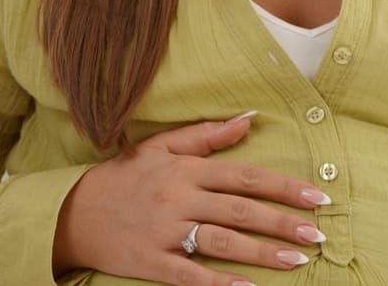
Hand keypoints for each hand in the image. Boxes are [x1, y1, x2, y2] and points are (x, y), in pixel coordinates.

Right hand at [52, 112, 330, 285]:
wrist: (69, 212)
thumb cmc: (122, 178)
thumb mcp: (161, 147)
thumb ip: (207, 135)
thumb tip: (250, 119)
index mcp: (186, 171)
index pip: (247, 177)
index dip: (285, 187)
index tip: (318, 198)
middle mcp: (179, 199)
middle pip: (241, 211)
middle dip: (283, 222)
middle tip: (318, 234)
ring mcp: (164, 232)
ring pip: (222, 242)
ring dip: (262, 252)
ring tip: (297, 260)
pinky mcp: (149, 261)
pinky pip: (189, 275)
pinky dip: (219, 283)